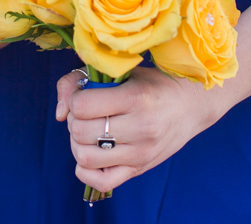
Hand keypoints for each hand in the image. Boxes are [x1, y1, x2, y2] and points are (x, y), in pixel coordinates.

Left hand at [54, 67, 225, 192]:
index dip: (74, 99)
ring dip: (77, 143)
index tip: (83, 94)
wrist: (192, 105)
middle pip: (80, 132)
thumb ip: (81, 79)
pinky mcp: (140, 169)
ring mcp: (141, 153)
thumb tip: (59, 112)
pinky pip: (101, 182)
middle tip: (85, 113)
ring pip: (85, 158)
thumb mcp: (123, 70)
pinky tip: (92, 152)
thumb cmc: (153, 82)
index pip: (82, 106)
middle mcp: (140, 128)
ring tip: (88, 131)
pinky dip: (86, 170)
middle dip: (73, 120)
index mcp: (136, 98)